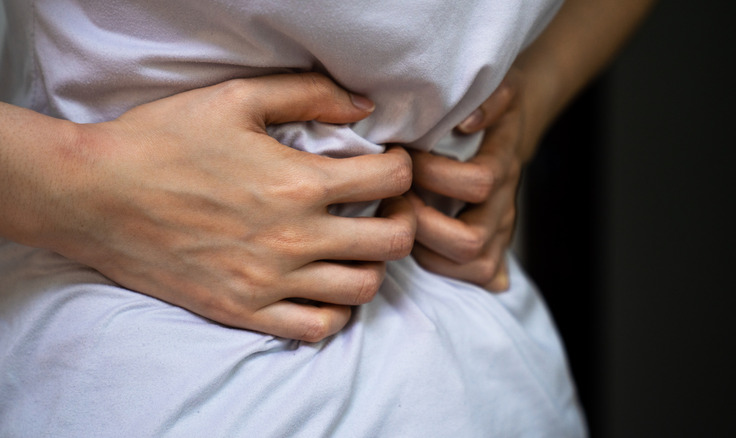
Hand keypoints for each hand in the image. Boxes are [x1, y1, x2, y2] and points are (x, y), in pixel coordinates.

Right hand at [45, 73, 414, 340]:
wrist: (93, 195)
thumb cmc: (161, 140)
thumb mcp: (235, 98)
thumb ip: (307, 95)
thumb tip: (364, 108)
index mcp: (297, 182)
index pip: (393, 180)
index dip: (403, 167)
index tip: (390, 163)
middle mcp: (293, 237)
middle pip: (392, 242)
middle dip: (403, 219)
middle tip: (386, 207)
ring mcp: (270, 281)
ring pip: (362, 289)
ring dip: (372, 265)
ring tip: (354, 246)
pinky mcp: (243, 310)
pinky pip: (316, 328)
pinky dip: (333, 310)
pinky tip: (322, 284)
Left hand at [407, 66, 538, 290]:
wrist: (511, 129)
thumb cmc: (491, 108)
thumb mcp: (497, 88)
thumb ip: (490, 100)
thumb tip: (467, 122)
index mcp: (504, 165)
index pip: (478, 184)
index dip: (436, 175)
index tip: (405, 158)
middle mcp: (504, 206)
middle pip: (471, 241)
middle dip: (423, 224)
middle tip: (395, 201)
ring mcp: (499, 233)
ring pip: (471, 266)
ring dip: (426, 249)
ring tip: (399, 221)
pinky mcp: (493, 250)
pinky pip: (474, 276)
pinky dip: (440, 266)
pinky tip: (416, 242)